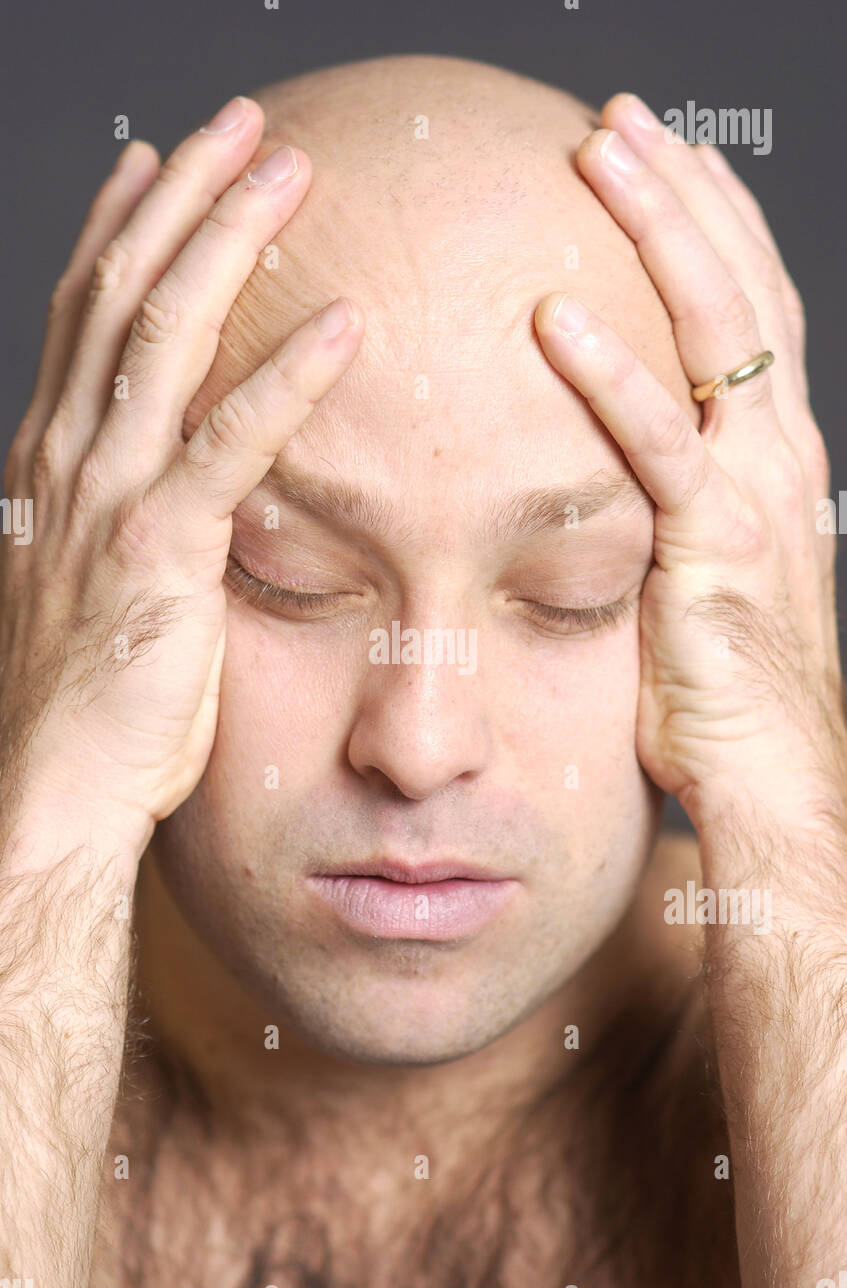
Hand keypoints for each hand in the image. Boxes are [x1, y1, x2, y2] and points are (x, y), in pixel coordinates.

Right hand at [1, 97, 363, 854]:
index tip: (163, 160)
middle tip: (242, 124)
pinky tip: (343, 330)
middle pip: (123, 292)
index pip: (84, 312)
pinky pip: (227, 447)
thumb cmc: (85, 697)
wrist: (50, 786)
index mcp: (53, 456)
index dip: (123, 227)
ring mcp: (108, 498)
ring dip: (227, 245)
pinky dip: (286, 383)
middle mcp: (69, 456)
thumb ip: (133, 513)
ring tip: (290, 174)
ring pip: (164, 337)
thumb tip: (181, 482)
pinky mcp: (162, 553)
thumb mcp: (94, 580)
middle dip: (183, 198)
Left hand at [533, 93, 843, 823]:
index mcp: (773, 460)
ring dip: (661, 234)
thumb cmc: (727, 697)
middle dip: (686, 195)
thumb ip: (664, 514)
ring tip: (602, 154)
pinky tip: (558, 314)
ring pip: (718, 333)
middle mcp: (779, 458)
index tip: (662, 160)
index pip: (750, 313)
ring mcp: (756, 496)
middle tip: (620, 120)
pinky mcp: (716, 548)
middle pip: (741, 291)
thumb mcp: (699, 580)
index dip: (712, 229)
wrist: (778, 784)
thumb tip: (599, 483)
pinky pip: (661, 444)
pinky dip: (613, 375)